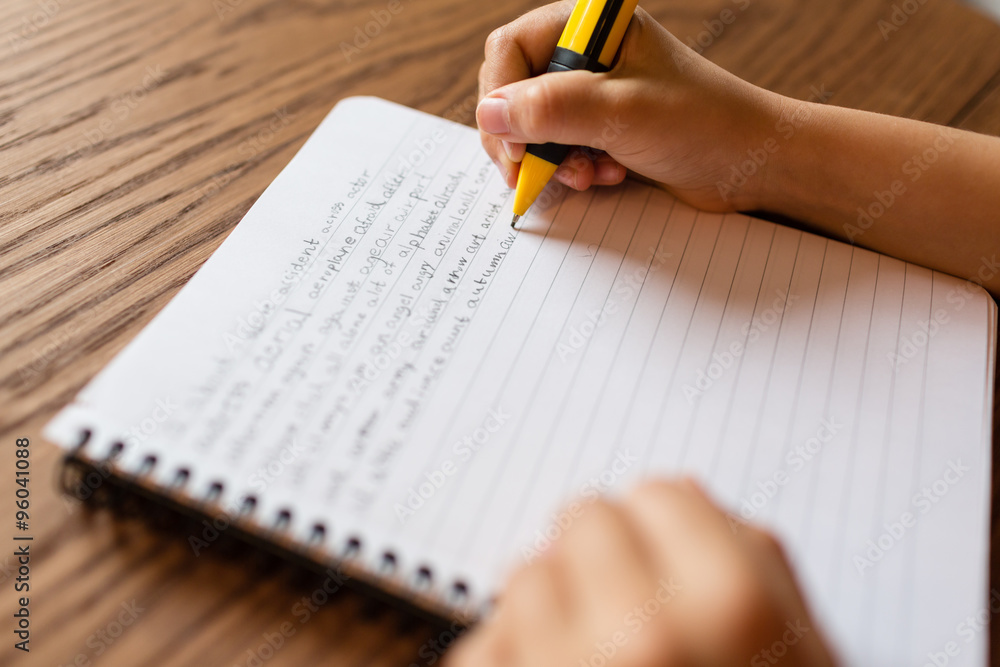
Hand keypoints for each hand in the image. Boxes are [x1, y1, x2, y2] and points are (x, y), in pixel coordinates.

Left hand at [444, 479, 836, 666]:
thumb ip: (759, 572)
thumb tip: (692, 502)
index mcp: (731, 607)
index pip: (659, 494)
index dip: (669, 532)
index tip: (669, 564)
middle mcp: (634, 631)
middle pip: (581, 520)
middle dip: (603, 562)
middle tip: (630, 621)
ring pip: (524, 575)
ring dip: (552, 613)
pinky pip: (483, 642)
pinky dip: (509, 664)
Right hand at [476, 2, 781, 211]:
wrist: (751, 164)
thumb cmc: (701, 124)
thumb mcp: (621, 113)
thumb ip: (551, 109)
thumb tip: (489, 111)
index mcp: (590, 27)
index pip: (510, 50)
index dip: (502, 99)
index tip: (516, 145)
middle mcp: (586, 54)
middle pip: (513, 90)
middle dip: (524, 138)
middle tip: (537, 171)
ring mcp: (593, 92)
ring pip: (532, 125)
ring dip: (551, 159)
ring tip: (587, 176)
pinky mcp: (601, 127)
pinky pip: (558, 148)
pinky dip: (573, 169)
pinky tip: (604, 176)